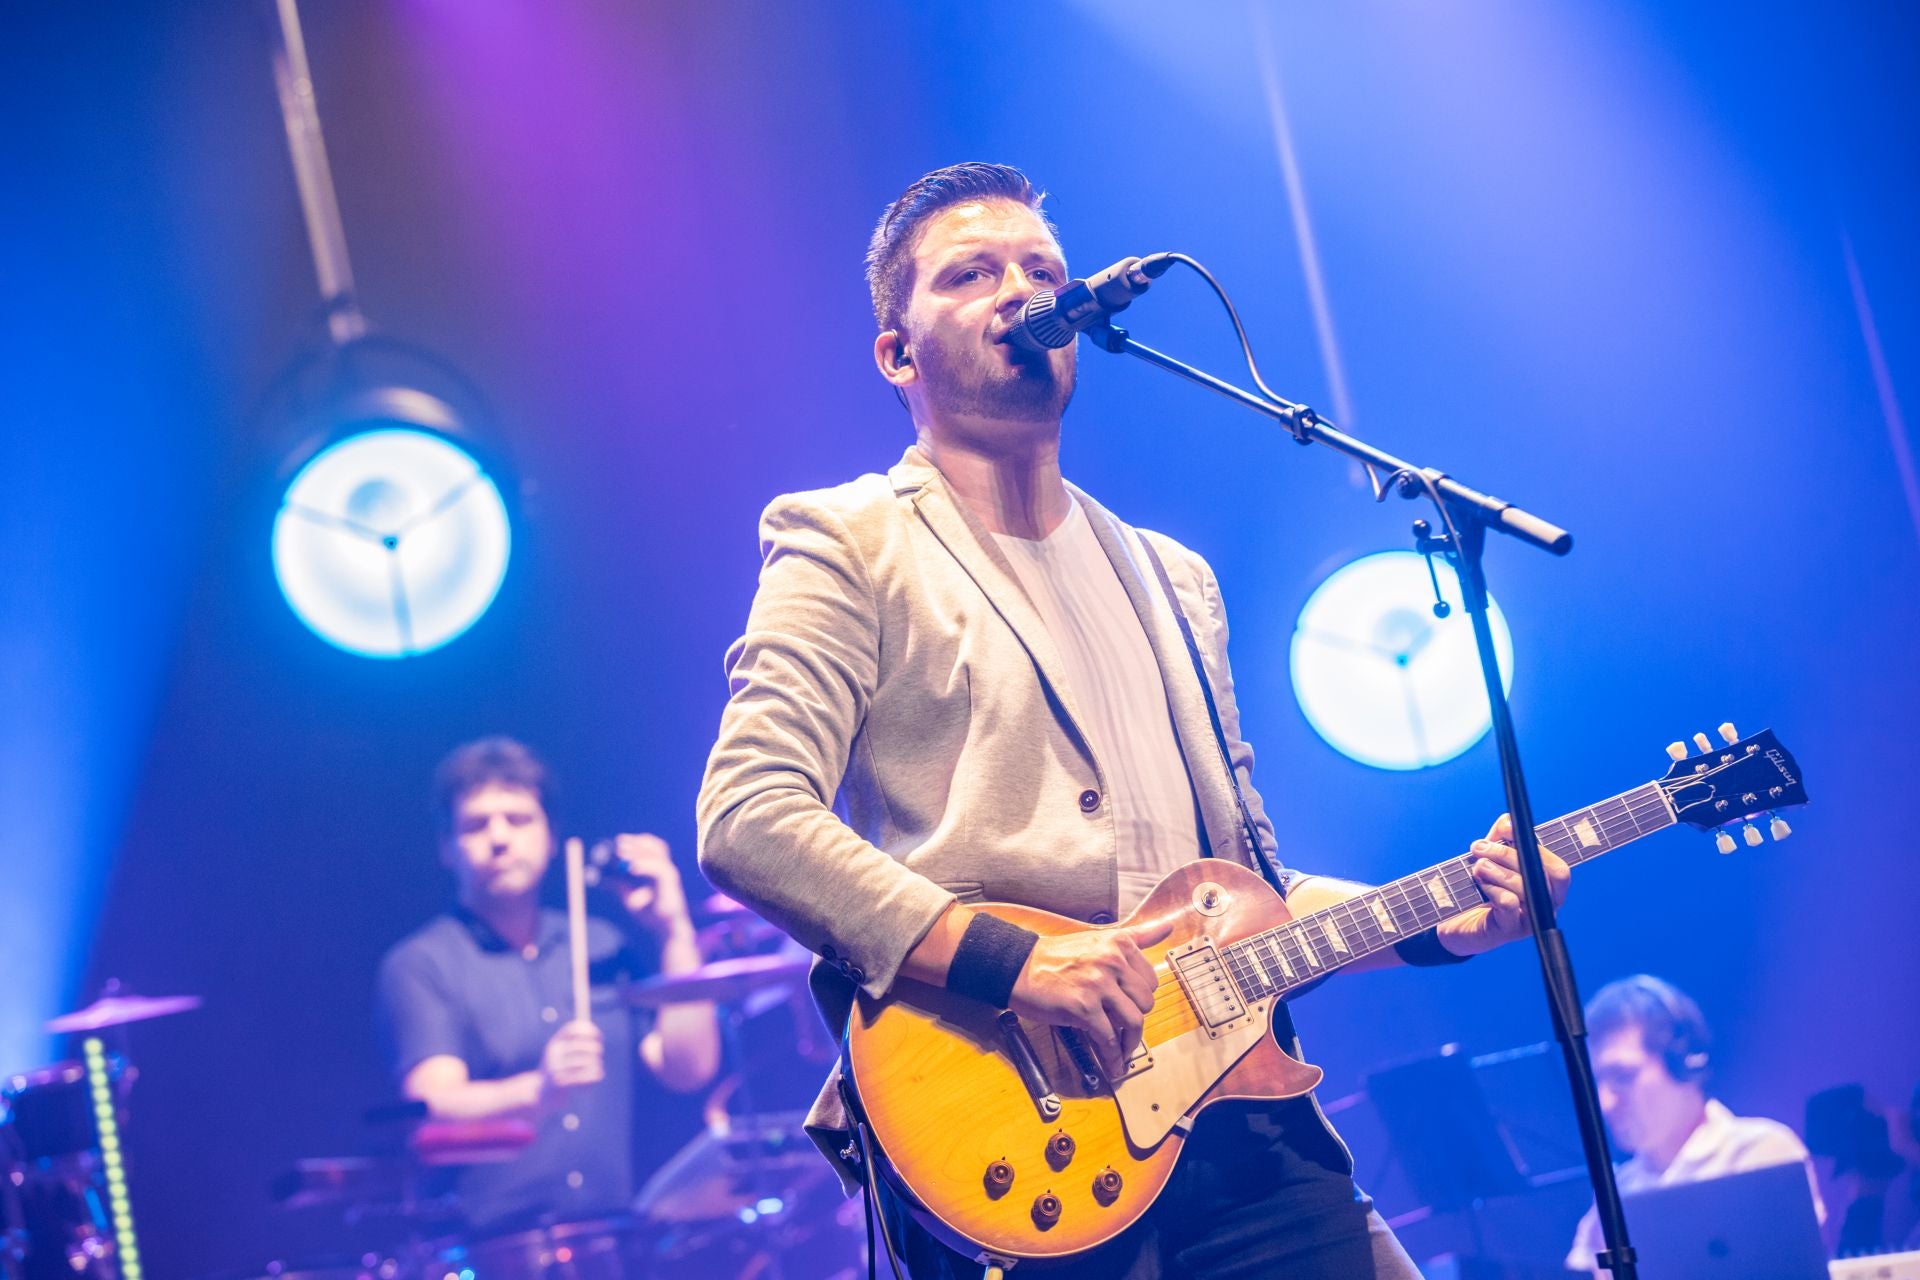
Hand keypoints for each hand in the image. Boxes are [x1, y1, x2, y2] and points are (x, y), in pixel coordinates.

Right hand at [538, 1019, 603, 1106]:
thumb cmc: (558, 1071)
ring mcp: (557, 1068)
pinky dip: (595, 1076)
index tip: (599, 1037)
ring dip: (597, 1065)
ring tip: (595, 1069)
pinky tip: (592, 1079)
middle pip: (586, 1045)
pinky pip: (589, 1075)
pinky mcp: (562, 1083)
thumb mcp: (562, 1053)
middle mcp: (554, 1053)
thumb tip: (594, 1031)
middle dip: (597, 1049)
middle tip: (599, 1055)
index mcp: (555, 1043)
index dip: (590, 1031)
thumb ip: (576, 1041)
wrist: (542, 1095)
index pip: (575, 1028)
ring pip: (590, 1061)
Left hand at [609, 833, 691, 938]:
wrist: (666, 930)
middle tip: (618, 843)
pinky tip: (631, 868)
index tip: (618, 841)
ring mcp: (670, 875)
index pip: (649, 849)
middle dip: (635, 843)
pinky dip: (644, 866)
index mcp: (658, 872)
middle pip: (655, 847)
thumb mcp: (630, 899)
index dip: (635, 842)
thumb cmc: (652, 916)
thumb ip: (619, 887)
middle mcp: (666, 870)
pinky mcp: (670, 883)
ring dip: (637, 852)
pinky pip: (657, 869)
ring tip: (620, 854)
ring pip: (655, 855)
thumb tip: (601, 879)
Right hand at [1008, 915, 1173, 1077]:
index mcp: (1119, 944)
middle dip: (1137, 1018)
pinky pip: (1108, 1038)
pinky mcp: (1084, 1008)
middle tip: (1125, 1027)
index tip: (1133, 1005)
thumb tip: (1166, 927)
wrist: (1019, 966)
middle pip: (1145, 1002)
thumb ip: (1136, 935)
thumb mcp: (1099, 939)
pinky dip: (1112, 1056)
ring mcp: (1098, 985)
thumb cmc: (1055, 955)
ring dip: (1131, 1042)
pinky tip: (1111, 1063)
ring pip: (1134, 1021)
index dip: (1141, 996)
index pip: (1150, 978)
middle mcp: (1112, 962)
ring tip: (1124, 1050)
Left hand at [1437, 814, 1571, 955]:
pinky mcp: (1509, 931)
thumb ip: (1501, 837)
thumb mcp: (1490, 857)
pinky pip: (1509, 904)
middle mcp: (1544, 904)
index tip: (1507, 828)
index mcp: (1546, 885)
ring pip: (1525, 888)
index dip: (1535, 844)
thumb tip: (1509, 821)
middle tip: (1480, 848)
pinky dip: (1493, 889)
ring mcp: (1529, 919)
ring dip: (1497, 870)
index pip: (1557, 866)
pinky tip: (1481, 886)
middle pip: (1542, 874)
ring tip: (1477, 866)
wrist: (1454, 921)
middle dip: (1509, 854)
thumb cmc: (1479, 888)